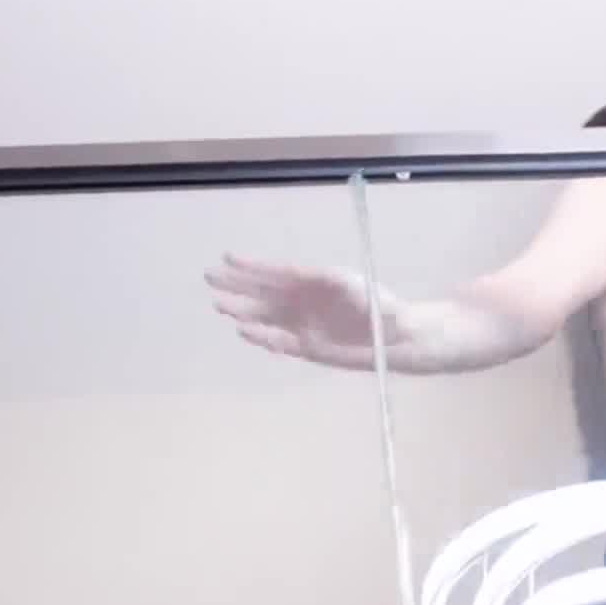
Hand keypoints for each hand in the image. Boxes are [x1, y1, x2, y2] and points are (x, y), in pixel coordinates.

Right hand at [205, 255, 407, 367]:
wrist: (395, 339)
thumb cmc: (383, 309)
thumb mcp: (365, 292)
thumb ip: (345, 288)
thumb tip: (327, 280)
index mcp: (314, 280)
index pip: (277, 271)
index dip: (253, 266)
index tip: (228, 257)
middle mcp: (303, 300)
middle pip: (264, 292)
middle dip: (237, 285)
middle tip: (209, 278)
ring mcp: (303, 324)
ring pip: (266, 316)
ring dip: (244, 311)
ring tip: (220, 306)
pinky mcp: (307, 347)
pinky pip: (279, 341)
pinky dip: (262, 337)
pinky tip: (244, 332)